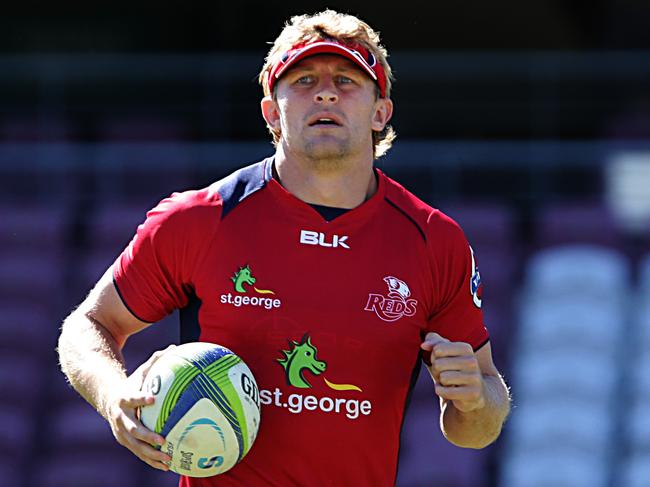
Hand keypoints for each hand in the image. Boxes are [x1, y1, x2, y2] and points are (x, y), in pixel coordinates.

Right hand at [105, 345, 175, 469]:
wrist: (109, 401)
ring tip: (168, 458)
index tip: (152, 398)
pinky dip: (151, 460)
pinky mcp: (125, 442)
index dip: (140, 398)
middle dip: (146, 436)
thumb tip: (175, 347)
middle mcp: (120, 418)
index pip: (132, 398)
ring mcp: (121, 432)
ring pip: (135, 446)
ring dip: (150, 454)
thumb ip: (156, 361)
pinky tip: (167, 466)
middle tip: (162, 440)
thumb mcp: (141, 372)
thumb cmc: (131, 385)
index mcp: (124, 399)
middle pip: (131, 429)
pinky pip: (139, 453)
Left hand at [420, 333, 484, 412]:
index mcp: (466, 348)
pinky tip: (450, 390)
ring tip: (450, 382)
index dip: (434, 357)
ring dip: (441, 382)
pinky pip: (445, 391)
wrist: (474, 392)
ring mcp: (474, 378)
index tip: (443, 361)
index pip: (437, 349)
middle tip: (446, 374)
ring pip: (443, 378)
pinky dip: (442, 392)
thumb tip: (424, 345)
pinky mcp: (472, 394)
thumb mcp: (444, 354)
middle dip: (437, 371)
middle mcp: (472, 361)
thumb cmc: (454, 370)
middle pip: (438, 364)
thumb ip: (433, 343)